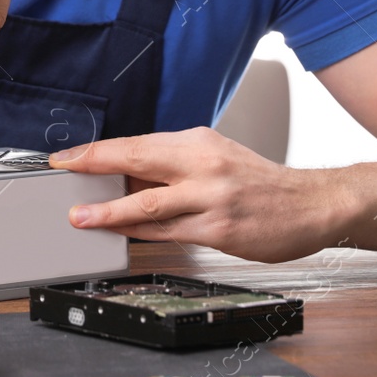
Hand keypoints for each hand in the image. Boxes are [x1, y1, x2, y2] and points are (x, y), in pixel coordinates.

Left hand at [48, 127, 347, 262]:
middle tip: (63, 173)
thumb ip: (174, 166)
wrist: (313, 204)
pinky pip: (169, 233)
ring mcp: (211, 198)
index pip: (137, 142)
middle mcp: (203, 165)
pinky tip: (121, 234)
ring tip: (81, 217)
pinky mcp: (220, 230)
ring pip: (148, 203)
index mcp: (199, 142)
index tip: (67, 156)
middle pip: (137, 161)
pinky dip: (140, 233)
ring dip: (109, 211)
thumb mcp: (216, 158)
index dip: (97, 150)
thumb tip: (124, 177)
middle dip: (93, 166)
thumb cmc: (260, 183)